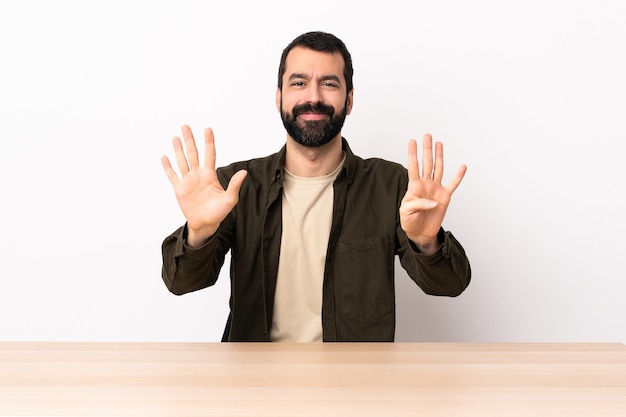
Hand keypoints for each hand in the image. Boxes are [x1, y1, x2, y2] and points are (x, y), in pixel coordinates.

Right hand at [161, 125, 246, 246]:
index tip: (207, 129)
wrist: (206, 224)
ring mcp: (188, 181)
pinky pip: (172, 175)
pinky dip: (168, 167)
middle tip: (185, 126)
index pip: (209, 154)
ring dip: (178, 149)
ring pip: (182, 161)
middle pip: (193, 153)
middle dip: (189, 140)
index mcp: (210, 175)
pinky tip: (165, 157)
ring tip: (176, 137)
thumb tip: (244, 172)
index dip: (208, 141)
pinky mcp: (179, 189)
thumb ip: (235, 185)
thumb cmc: (219, 212)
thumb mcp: (230, 199)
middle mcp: (198, 175)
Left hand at [399, 134, 465, 254]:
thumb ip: (417, 204)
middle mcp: (425, 184)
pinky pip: (453, 184)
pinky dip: (458, 176)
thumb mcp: (406, 212)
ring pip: (438, 169)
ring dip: (439, 156)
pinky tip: (462, 166)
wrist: (420, 233)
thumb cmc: (409, 221)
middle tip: (427, 136)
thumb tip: (433, 201)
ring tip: (438, 143)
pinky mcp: (445, 197)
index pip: (413, 166)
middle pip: (427, 163)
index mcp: (414, 186)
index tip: (412, 141)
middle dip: (427, 149)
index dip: (412, 154)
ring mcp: (436, 189)